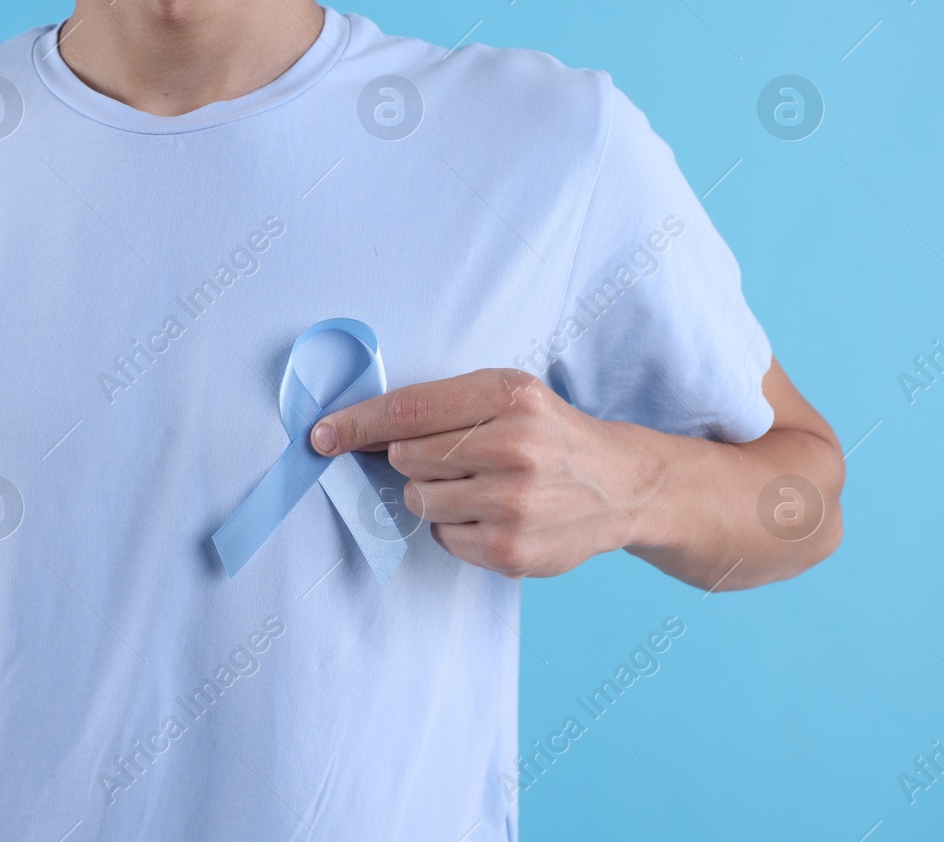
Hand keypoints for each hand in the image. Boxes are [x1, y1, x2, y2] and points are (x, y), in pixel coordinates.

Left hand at [310, 369, 656, 578]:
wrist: (621, 485)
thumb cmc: (549, 433)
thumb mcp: (507, 395)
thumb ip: (441, 406)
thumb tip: (355, 429)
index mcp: (509, 396)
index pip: (409, 409)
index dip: (356, 424)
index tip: (321, 435)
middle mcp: (516, 447)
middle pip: (405, 457)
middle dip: (413, 458)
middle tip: (452, 458)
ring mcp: (515, 503)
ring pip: (418, 500)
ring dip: (434, 494)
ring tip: (479, 486)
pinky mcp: (512, 549)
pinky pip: (442, 538)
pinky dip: (455, 527)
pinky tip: (492, 513)